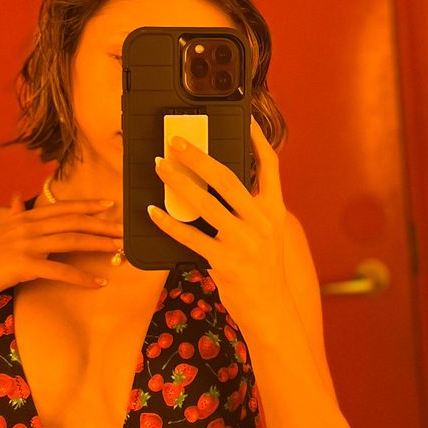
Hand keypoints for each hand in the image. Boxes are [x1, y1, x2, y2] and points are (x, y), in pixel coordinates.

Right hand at [0, 196, 123, 304]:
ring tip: (119, 251)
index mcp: (23, 217)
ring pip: (71, 241)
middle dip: (101, 225)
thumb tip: (17, 197)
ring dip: (98, 245)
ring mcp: (26, 244)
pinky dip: (81, 277)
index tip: (109, 204)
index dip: (87, 205)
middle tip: (125, 229)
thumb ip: (11, 214)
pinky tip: (98, 283)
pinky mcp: (23, 266)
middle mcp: (27, 226)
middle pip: (73, 222)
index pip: (62, 207)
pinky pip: (59, 271)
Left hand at [148, 115, 288, 335]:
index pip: (270, 166)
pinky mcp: (225, 261)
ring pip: (204, 203)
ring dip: (177, 182)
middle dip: (198, 157)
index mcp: (274, 211)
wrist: (271, 310)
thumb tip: (215, 185)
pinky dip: (168, 223)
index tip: (246, 118)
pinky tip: (153, 211)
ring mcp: (244, 242)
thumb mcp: (267, 235)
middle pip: (226, 178)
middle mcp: (261, 222)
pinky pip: (190, 236)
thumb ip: (250, 211)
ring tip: (160, 167)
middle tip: (176, 142)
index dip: (258, 139)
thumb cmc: (263, 269)